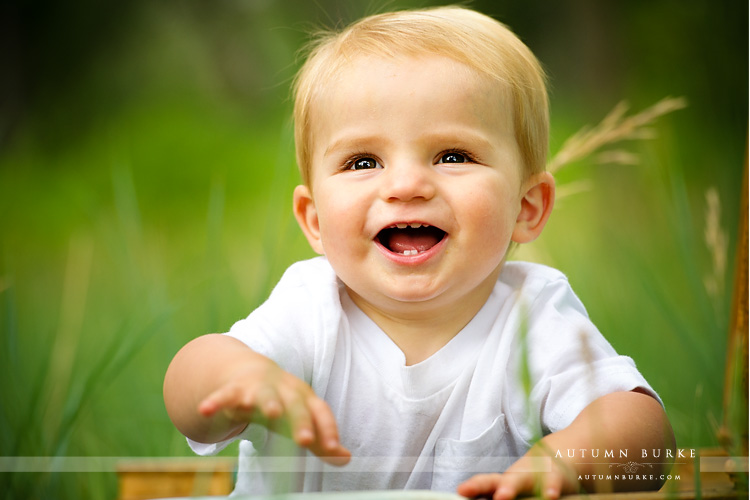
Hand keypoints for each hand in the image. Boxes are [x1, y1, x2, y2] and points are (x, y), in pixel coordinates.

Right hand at [198, 355, 350, 465]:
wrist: (251, 371)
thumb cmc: (282, 402)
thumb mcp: (301, 418)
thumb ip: (321, 438)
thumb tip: (346, 458)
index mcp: (304, 397)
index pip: (320, 411)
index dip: (328, 429)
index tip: (335, 449)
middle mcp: (284, 389)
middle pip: (295, 404)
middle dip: (301, 421)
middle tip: (306, 439)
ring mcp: (259, 387)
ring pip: (264, 393)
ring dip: (267, 401)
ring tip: (270, 411)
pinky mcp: (235, 389)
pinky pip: (225, 395)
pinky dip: (215, 401)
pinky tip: (205, 409)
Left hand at [456, 446, 578, 499]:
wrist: (561, 453)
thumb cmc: (530, 479)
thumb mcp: (513, 486)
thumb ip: (495, 490)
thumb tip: (469, 495)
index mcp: (506, 481)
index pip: (487, 483)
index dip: (474, 486)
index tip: (461, 490)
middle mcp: (520, 477)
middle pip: (510, 481)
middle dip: (503, 489)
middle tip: (497, 497)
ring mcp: (538, 475)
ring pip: (528, 481)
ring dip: (517, 488)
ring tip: (504, 496)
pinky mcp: (557, 477)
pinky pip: (553, 484)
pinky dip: (551, 489)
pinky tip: (550, 496)